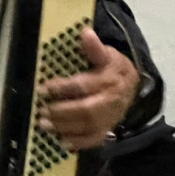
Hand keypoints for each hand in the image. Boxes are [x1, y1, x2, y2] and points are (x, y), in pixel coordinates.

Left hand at [37, 27, 138, 149]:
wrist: (133, 87)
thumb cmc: (112, 69)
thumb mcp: (107, 54)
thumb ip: (94, 47)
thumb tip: (85, 32)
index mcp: (108, 80)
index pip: (82, 86)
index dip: (61, 88)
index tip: (43, 89)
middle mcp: (110, 101)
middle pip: (86, 110)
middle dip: (62, 112)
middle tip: (41, 111)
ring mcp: (110, 118)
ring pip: (88, 127)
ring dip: (65, 128)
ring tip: (43, 125)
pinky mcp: (107, 130)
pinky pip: (94, 140)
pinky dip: (78, 143)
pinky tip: (61, 142)